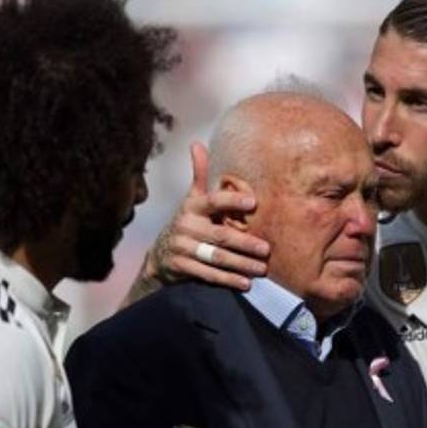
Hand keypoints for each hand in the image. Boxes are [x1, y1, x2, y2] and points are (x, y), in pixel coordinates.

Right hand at [144, 141, 268, 290]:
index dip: (232, 201)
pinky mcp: (182, 267)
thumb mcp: (191, 200)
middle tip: (266, 249)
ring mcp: (183, 248)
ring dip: (241, 264)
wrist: (161, 255)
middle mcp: (187, 226)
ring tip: (261, 269)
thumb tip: (196, 144)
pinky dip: (228, 280)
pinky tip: (245, 284)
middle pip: (221, 235)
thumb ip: (199, 175)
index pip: (214, 201)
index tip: (253, 202)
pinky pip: (208, 275)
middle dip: (245, 243)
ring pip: (217, 257)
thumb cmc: (188, 223)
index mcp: (193, 207)